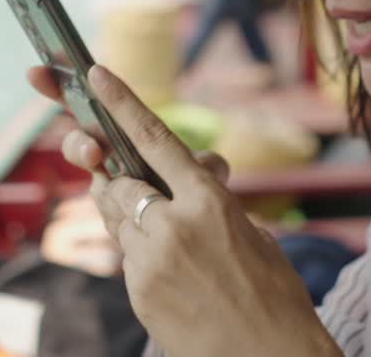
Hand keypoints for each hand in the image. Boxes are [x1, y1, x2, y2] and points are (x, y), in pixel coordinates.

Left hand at [25, 65, 339, 356]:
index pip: (155, 139)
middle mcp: (173, 225)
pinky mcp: (138, 291)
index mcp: (210, 201)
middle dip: (121, 178)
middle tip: (138, 187)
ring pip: (116, 217)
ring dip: (128, 213)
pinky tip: (175, 276)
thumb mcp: (251, 234)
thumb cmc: (274, 297)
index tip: (96, 73)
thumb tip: (189, 178)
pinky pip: (126, 254)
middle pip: (120, 181)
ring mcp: (150, 261)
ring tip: (168, 236)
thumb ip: (210, 201)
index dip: (121, 102)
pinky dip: (140, 252)